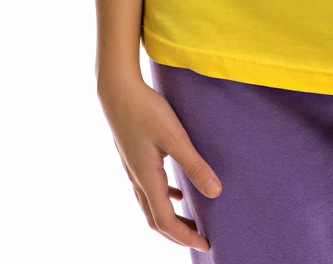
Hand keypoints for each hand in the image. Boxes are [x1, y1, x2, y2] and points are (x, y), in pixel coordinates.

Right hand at [98, 73, 221, 253]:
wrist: (117, 89)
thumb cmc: (145, 110)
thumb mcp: (175, 137)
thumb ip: (194, 164)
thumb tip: (215, 192)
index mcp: (147, 179)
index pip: (165, 222)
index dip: (185, 237)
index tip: (206, 244)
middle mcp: (137, 179)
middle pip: (155, 220)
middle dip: (177, 233)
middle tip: (200, 238)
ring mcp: (134, 168)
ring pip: (151, 205)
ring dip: (170, 218)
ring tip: (191, 220)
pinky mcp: (135, 157)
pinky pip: (149, 189)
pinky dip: (164, 198)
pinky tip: (177, 191)